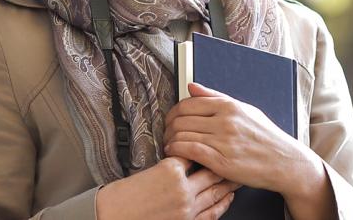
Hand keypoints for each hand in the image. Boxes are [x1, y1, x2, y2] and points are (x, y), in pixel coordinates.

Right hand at [95, 155, 239, 219]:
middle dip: (226, 162)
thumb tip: (188, 156)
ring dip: (229, 182)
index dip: (208, 147)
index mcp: (170, 169)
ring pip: (216, 191)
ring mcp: (186, 208)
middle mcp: (182, 188)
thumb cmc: (125, 194)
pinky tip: (228, 197)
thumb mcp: (149, 169)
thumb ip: (171, 162)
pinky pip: (212, 213)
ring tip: (239, 174)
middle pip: (212, 171)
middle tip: (237, 154)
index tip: (218, 141)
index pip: (197, 152)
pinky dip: (222, 204)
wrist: (113, 214)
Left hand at [163, 82, 315, 195]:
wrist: (284, 161)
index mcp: (229, 106)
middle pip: (182, 119)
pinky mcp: (222, 162)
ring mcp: (224, 141)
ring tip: (169, 144)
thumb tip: (191, 86)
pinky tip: (174, 152)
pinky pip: (190, 151)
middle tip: (166, 133)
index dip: (174, 112)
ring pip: (183, 134)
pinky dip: (177, 151)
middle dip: (169, 127)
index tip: (171, 119)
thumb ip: (215, 97)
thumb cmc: (265, 136)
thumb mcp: (245, 110)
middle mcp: (225, 121)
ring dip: (170, 140)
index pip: (188, 103)